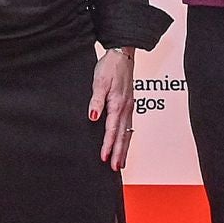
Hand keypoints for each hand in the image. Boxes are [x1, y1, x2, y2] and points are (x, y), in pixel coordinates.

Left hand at [89, 46, 135, 168]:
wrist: (123, 54)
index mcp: (118, 104)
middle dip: (119, 153)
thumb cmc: (110, 67)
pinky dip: (128, 138)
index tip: (104, 158)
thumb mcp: (99, 81)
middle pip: (123, 135)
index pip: (112, 129)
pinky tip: (125, 143)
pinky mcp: (130, 105)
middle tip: (116, 168)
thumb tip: (93, 117)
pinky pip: (130, 126)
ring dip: (125, 148)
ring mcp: (130, 107)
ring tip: (122, 163)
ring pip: (128, 132)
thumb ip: (96, 100)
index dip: (107, 145)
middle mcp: (126, 108)